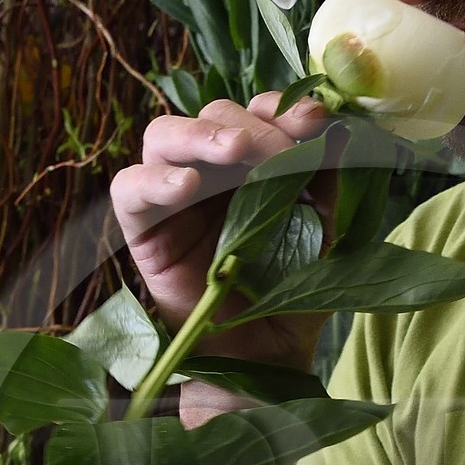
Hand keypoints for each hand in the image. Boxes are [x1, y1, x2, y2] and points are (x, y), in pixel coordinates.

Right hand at [110, 89, 331, 369]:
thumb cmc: (291, 294)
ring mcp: (171, 197)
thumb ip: (324, 181)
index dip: (281, 109)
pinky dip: (155, 180)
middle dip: (252, 126)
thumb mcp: (323, 232)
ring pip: (164, 135)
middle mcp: (208, 172)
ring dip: (201, 134)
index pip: (255, 113)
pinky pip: (130, 189)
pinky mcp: (142, 229)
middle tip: (281, 153)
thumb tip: (334, 127)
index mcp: (251, 164)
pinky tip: (189, 185)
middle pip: (213, 115)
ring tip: (235, 152)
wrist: (265, 355)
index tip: (315, 123)